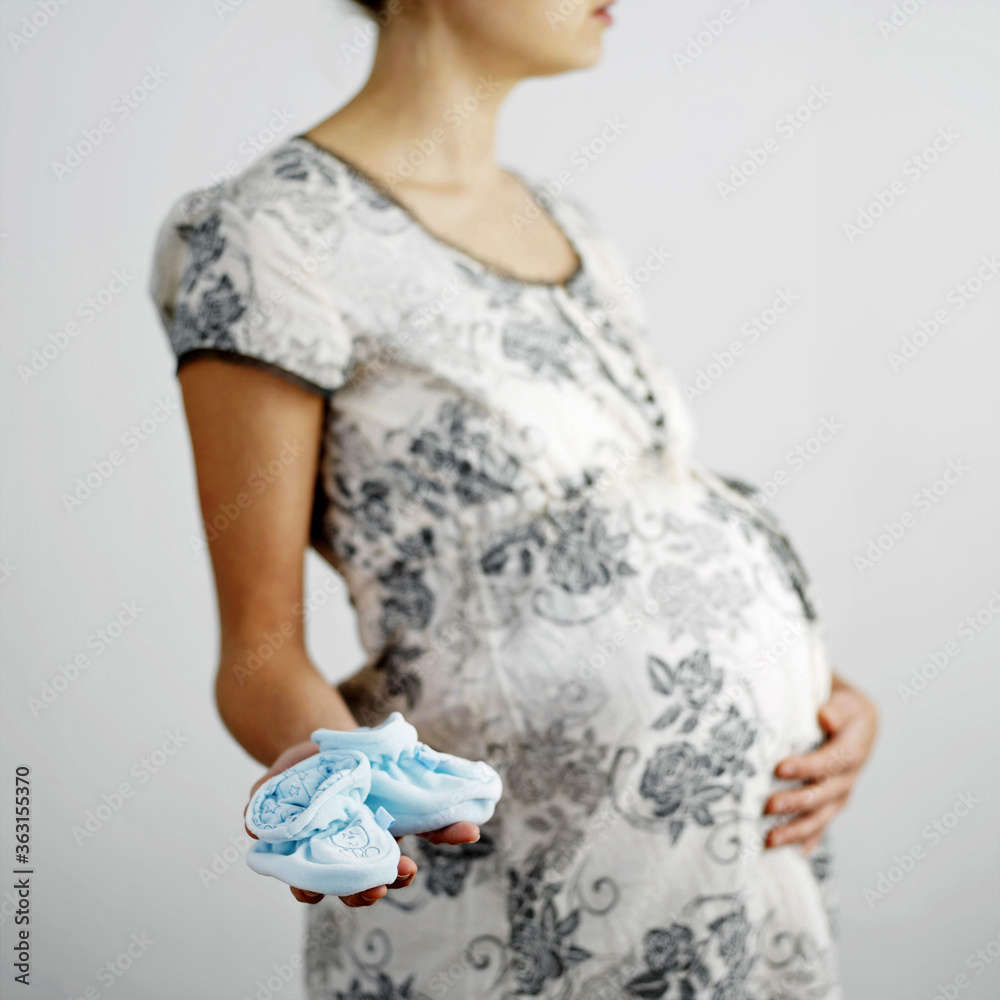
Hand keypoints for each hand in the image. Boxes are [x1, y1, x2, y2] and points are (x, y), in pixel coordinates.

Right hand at [244, 740, 480, 906]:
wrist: (327, 740)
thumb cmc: (299, 770)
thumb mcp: (277, 778)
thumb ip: (263, 802)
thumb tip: (252, 829)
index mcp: (320, 847)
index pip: (321, 882)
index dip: (325, 891)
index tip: (324, 892)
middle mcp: (352, 846)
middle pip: (359, 881)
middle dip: (370, 887)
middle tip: (382, 882)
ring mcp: (380, 830)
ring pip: (395, 862)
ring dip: (407, 869)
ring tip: (413, 868)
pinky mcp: (407, 810)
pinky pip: (431, 825)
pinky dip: (450, 830)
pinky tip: (468, 830)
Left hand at [764, 674, 877, 855]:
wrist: (857, 724)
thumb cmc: (843, 710)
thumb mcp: (845, 703)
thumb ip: (836, 710)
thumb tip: (825, 716)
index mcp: (852, 751)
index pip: (831, 762)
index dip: (807, 767)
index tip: (779, 768)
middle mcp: (847, 779)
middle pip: (823, 795)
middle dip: (795, 803)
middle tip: (767, 806)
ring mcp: (839, 795)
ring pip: (820, 817)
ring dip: (796, 830)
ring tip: (769, 840)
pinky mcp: (831, 803)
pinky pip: (820, 825)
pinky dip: (808, 840)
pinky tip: (793, 855)